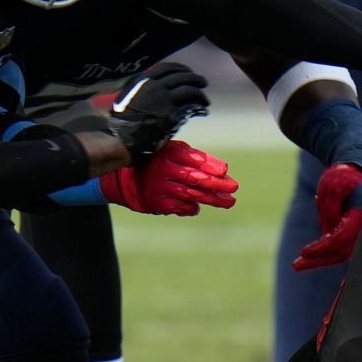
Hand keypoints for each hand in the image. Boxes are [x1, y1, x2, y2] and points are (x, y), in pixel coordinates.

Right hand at [100, 139, 236, 215]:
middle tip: (233, 187)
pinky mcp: (158, 203)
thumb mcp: (174, 153)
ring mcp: (160, 188)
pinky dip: (192, 207)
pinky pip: (181, 207)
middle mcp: (164, 170)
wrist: (127, 180)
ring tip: (229, 201)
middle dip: (216, 184)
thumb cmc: (160, 162)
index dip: (210, 165)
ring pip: (191, 194)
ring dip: (212, 199)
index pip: (193, 159)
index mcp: (169, 153)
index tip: (225, 170)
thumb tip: (223, 170)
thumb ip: (195, 159)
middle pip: (194, 178)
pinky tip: (199, 206)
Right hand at [108, 63, 210, 161]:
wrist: (122, 138)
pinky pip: (190, 107)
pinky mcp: (172, 115)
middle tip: (202, 83)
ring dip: (200, 94)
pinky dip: (199, 107)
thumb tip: (155, 84)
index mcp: (143, 81)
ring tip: (205, 99)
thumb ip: (141, 87)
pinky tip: (202, 110)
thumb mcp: (127, 95)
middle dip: (195, 79)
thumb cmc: (122, 120)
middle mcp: (155, 87)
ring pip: (189, 90)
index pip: (167, 68)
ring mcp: (165, 101)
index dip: (181, 69)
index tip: (188, 72)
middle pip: (182, 77)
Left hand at [293, 162, 361, 271]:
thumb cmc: (344, 177)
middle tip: (296, 266)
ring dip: (319, 261)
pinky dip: (324, 256)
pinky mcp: (348, 233)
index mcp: (361, 215)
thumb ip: (330, 205)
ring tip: (298, 265)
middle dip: (319, 261)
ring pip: (340, 254)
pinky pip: (338, 250)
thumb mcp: (333, 184)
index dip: (322, 247)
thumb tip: (328, 231)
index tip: (304, 251)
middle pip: (342, 252)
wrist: (356, 174)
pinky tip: (308, 259)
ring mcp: (357, 233)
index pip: (341, 238)